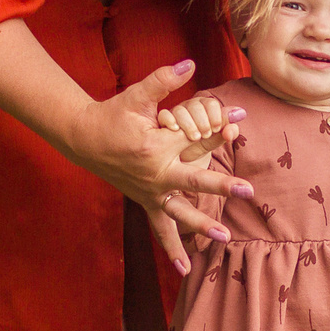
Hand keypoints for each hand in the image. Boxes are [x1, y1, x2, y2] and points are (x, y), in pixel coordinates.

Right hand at [58, 60, 253, 273]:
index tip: (241, 119)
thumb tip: (189, 61)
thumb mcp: (136, 95)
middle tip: (247, 190)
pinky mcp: (145, 201)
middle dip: (221, 185)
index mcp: (155, 145)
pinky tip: (184, 269)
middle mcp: (155, 173)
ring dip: (202, 225)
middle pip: (193, 180)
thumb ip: (163, 79)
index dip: (219, 125)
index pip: (194, 136)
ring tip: (225, 237)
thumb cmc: (112, 115)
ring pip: (179, 212)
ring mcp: (150, 191)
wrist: (83, 138)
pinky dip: (171, 249)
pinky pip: (160, 229)